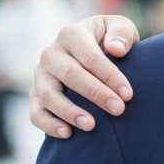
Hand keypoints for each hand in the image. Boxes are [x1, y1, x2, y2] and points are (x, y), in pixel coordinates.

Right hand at [28, 14, 141, 138]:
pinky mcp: (36, 95)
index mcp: (71, 34)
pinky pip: (36, 112)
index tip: (128, 94)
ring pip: (49, 94)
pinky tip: (67, 134)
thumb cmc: (112, 41)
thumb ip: (122, 34)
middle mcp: (51, 53)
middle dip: (95, 94)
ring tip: (91, 126)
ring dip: (69, 111)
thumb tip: (116, 49)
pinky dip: (48, 124)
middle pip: (70, 74)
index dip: (109, 75)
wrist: (95, 54)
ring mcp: (41, 75)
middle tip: (118, 110)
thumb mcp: (121, 29)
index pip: (89, 56)